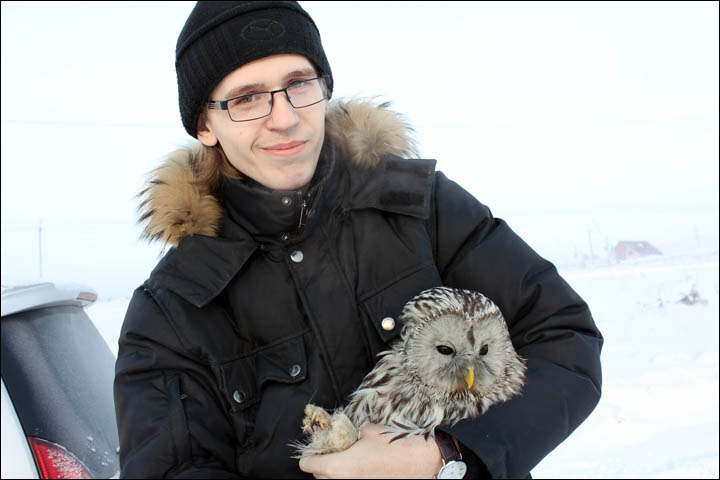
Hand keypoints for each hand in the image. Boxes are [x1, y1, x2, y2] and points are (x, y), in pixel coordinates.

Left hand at [298, 423, 442, 478]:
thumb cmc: (396, 445)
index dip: (309, 454)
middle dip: (322, 464)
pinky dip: (352, 477)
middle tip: (332, 452)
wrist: (423, 463)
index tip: (314, 449)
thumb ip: (351, 434)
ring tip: (348, 461)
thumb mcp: (369, 431)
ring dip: (336, 473)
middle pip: (319, 477)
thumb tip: (347, 435)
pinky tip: (363, 470)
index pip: (308, 464)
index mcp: (339, 467)